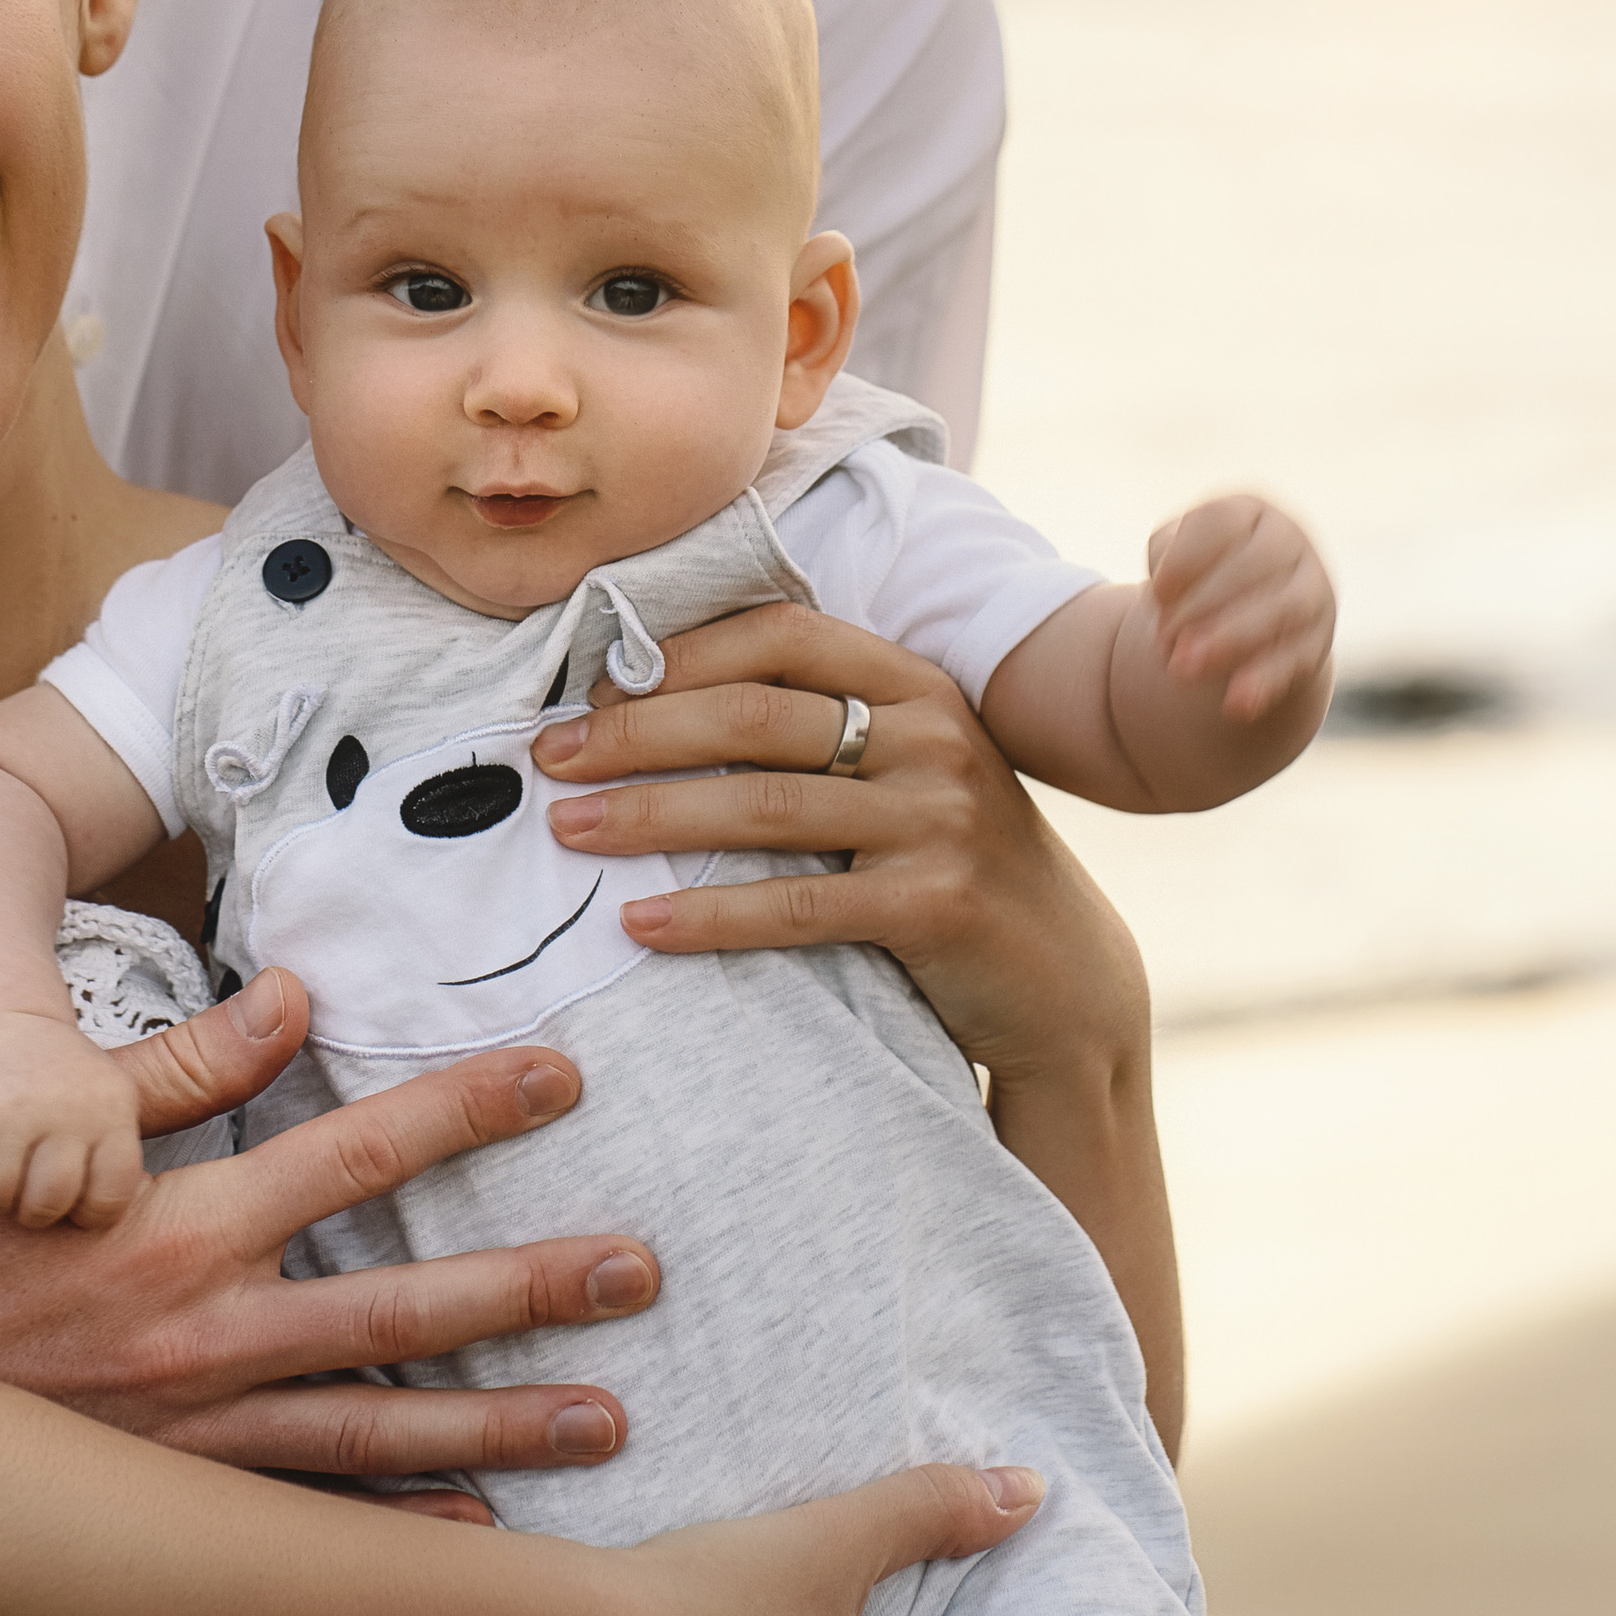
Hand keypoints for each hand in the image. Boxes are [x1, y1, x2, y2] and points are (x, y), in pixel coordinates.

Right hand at [0, 967, 658, 1480]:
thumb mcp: (38, 1121)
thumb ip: (175, 1065)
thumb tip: (290, 995)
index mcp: (179, 1226)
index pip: (354, 1150)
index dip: (462, 1109)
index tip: (557, 1077)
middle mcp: (204, 1337)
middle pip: (402, 1309)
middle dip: (530, 1289)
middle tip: (641, 1273)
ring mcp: (192, 1436)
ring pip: (380, 1432)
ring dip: (502, 1427)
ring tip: (609, 1421)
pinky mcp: (167, 1500)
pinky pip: (304, 1518)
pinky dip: (396, 1527)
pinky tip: (476, 1532)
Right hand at [0, 1013, 144, 1278]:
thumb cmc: (59, 1082)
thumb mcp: (111, 1098)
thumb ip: (119, 1160)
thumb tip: (134, 1248)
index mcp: (110, 1104)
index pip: (110, 1200)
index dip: (89, 1212)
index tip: (74, 1200)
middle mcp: (58, 1105)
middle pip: (49, 1205)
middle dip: (35, 1207)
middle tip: (26, 1179)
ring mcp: (2, 1112)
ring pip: (0, 1203)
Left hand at [529, 604, 1146, 1092]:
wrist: (1067, 982)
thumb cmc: (949, 859)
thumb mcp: (905, 768)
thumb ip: (816, 726)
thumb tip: (647, 699)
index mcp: (916, 682)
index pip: (778, 633)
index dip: (679, 653)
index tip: (590, 687)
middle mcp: (933, 736)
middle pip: (753, 716)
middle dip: (636, 733)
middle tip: (549, 758)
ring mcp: (939, 820)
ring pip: (762, 807)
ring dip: (649, 817)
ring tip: (567, 830)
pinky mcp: (935, 906)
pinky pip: (794, 905)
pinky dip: (706, 915)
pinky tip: (640, 924)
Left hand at [1144, 492, 1333, 722]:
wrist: (1249, 604)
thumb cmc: (1200, 567)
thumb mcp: (1175, 552)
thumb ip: (1168, 561)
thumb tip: (1166, 600)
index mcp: (1248, 511)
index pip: (1222, 522)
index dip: (1187, 558)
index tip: (1156, 593)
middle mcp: (1290, 543)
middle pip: (1258, 564)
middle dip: (1205, 603)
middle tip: (1161, 639)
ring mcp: (1313, 591)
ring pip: (1285, 610)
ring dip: (1233, 638)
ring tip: (1182, 667)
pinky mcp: (1317, 641)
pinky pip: (1297, 660)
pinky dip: (1266, 682)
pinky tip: (1235, 705)